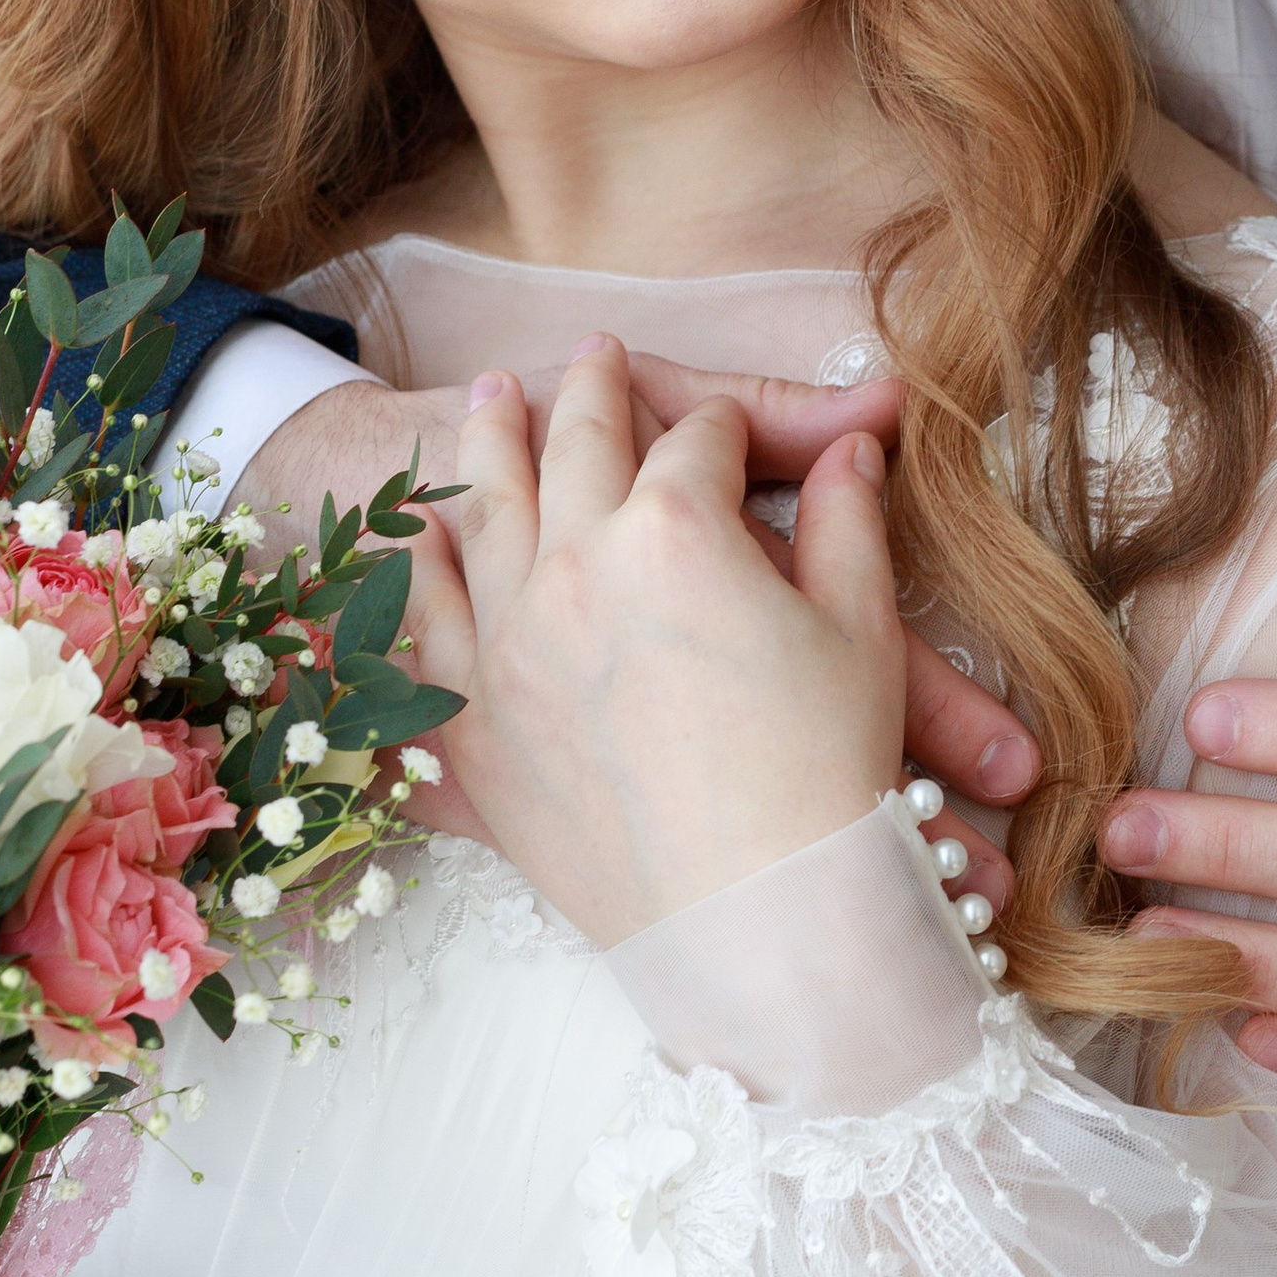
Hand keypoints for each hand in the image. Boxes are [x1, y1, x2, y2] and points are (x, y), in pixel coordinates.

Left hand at [415, 340, 908, 946]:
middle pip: (578, 442)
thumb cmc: (826, 779)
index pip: (700, 437)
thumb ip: (848, 520)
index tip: (730, 420)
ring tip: (493, 394)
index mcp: (678, 526)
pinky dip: (414, 567)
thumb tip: (855, 443)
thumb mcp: (862, 630)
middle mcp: (576, 563)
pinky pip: (423, 622)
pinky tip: (414, 533)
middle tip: (593, 353)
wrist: (755, 923)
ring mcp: (508, 638)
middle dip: (593, 388)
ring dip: (491, 438)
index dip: (726, 421)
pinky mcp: (470, 718)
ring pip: (486, 506)